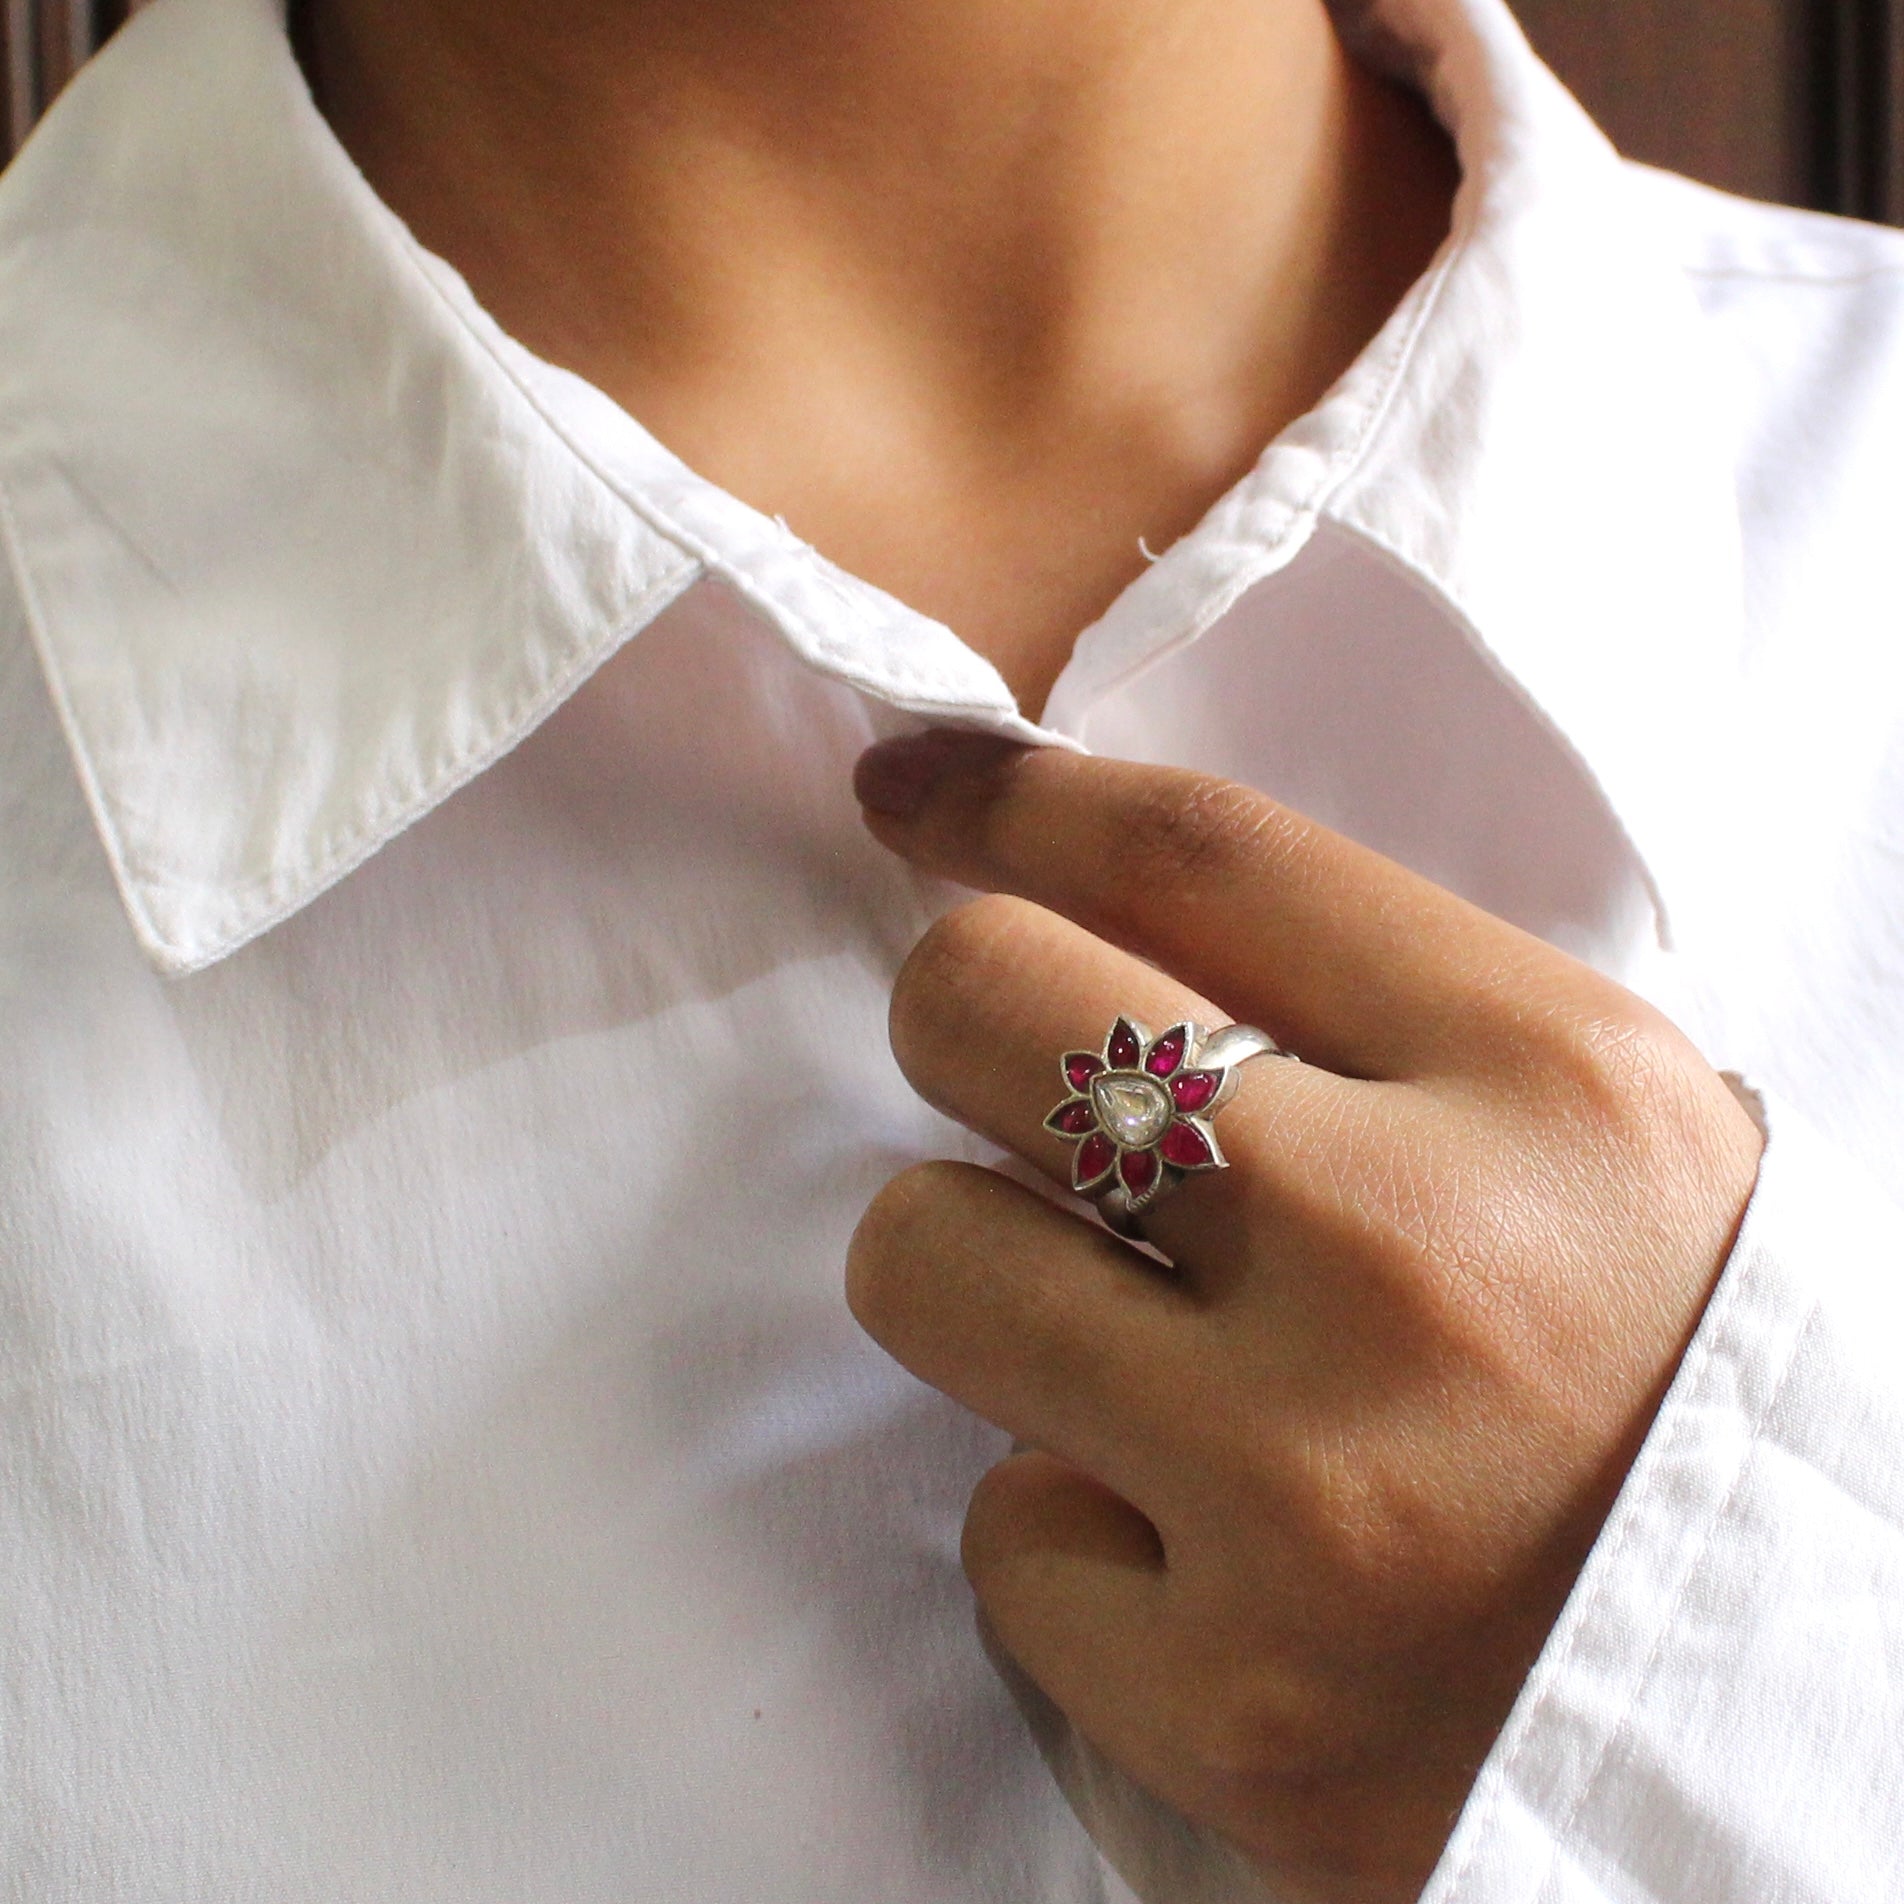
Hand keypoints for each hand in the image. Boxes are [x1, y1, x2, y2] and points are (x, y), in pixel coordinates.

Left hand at [845, 733, 1762, 1903]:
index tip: (916, 793)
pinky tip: (1200, 1549)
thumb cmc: (1674, 1369)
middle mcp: (1418, 1264)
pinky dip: (1072, 1526)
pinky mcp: (1234, 1704)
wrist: (1811, 1708)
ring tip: (1120, 1336)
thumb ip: (1364, 1004)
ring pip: (922, 1255)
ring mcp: (1311, 1494)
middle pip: (987, 1009)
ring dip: (984, 1275)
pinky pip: (1000, 1532)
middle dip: (966, 1026)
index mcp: (1547, 1082)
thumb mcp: (1590, 1125)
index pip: (1193, 853)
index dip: (1011, 798)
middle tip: (1033, 1105)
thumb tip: (1076, 892)